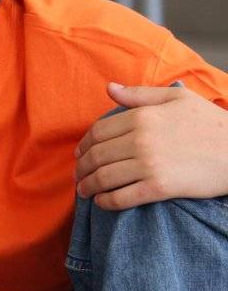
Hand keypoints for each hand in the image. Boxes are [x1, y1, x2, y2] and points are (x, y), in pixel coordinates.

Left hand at [74, 82, 227, 208]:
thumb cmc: (210, 123)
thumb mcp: (178, 99)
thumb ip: (140, 94)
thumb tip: (109, 88)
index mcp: (142, 117)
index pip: (98, 133)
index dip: (84, 146)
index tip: (80, 155)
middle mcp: (141, 140)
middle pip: (96, 156)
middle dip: (81, 169)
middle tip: (78, 177)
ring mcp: (149, 164)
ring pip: (103, 178)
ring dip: (88, 187)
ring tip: (85, 192)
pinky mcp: (159, 187)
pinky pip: (121, 198)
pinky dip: (105, 202)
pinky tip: (102, 202)